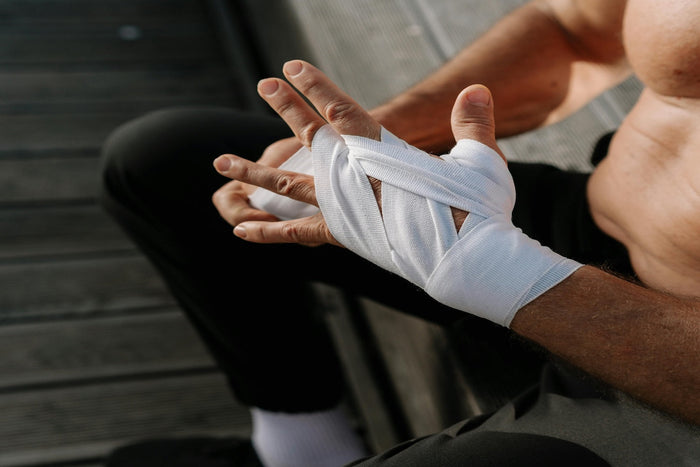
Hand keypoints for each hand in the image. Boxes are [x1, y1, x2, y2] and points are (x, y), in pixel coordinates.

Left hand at [213, 60, 503, 244]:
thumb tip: (477, 87)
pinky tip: (238, 230)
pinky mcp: (342, 237)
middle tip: (264, 84)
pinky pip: (296, 233)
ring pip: (288, 184)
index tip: (292, 67)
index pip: (342, 109)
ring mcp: (343, 208)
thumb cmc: (477, 210)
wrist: (467, 260)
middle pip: (311, 136)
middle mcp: (354, 177)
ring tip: (219, 162)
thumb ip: (472, 123)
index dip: (316, 86)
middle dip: (288, 107)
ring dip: (253, 171)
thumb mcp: (479, 160)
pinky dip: (268, 231)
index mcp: (382, 152)